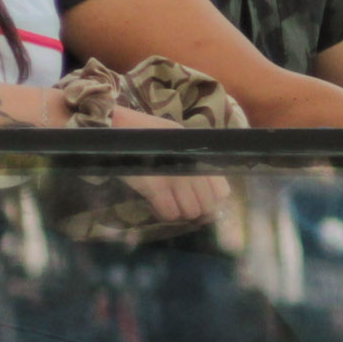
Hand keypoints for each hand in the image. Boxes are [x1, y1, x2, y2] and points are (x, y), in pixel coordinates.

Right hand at [105, 105, 229, 224]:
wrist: (120, 127)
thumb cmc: (149, 132)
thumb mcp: (180, 141)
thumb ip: (194, 160)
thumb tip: (204, 184)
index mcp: (201, 157)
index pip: (222, 192)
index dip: (211, 200)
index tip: (199, 200)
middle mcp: (193, 170)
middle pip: (207, 207)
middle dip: (195, 210)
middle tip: (180, 204)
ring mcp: (176, 180)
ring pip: (190, 212)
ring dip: (179, 213)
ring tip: (167, 204)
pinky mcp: (156, 188)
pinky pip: (169, 213)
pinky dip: (163, 214)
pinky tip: (154, 205)